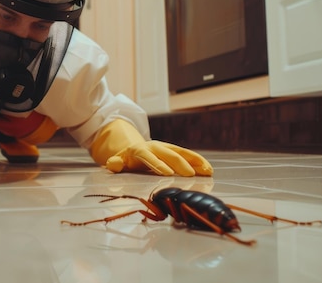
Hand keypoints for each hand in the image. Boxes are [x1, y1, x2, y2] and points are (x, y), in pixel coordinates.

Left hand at [89, 119, 212, 176]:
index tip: (167, 174)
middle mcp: (154, 146)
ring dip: (194, 161)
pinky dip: (198, 161)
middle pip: (168, 154)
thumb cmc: (126, 160)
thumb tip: (112, 164)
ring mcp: (166, 147)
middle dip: (179, 164)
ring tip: (206, 171)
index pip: (148, 157)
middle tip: (190, 175)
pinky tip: (208, 169)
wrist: (133, 149)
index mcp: (139, 150)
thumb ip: (115, 164)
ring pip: (181, 152)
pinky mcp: (174, 151)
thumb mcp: (118, 161)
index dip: (157, 165)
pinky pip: (188, 154)